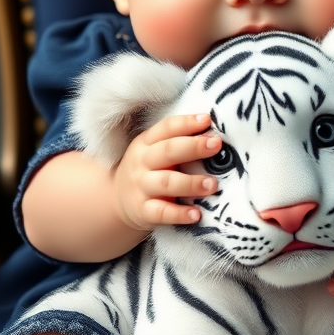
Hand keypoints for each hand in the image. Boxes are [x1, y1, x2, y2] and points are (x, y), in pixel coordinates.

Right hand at [113, 113, 221, 231]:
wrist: (117, 201)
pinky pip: (162, 213)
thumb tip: (214, 136)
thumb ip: (178, 143)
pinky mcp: (143, 211)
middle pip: (168, 151)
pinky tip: (196, 214)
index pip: (166, 128)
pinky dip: (179, 214)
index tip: (207, 120)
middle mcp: (141, 162)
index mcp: (146, 142)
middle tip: (216, 145)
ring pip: (167, 183)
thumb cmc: (148, 171)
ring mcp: (141, 187)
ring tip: (212, 184)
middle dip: (193, 147)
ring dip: (191, 183)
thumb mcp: (154, 152)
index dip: (186, 123)